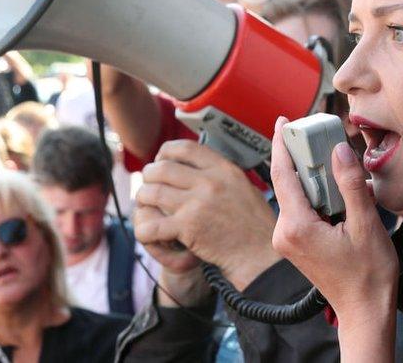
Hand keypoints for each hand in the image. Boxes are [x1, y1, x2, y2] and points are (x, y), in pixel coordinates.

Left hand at [134, 140, 279, 289]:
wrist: (259, 254)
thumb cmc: (256, 225)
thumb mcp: (245, 187)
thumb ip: (223, 175)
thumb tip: (202, 164)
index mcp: (224, 170)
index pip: (186, 148)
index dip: (166, 152)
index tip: (161, 159)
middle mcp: (210, 182)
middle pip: (163, 168)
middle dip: (149, 175)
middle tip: (148, 183)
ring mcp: (197, 204)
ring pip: (152, 192)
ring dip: (142, 198)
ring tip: (144, 204)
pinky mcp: (187, 228)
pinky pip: (152, 225)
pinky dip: (144, 230)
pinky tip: (147, 232)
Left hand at [269, 117, 397, 322]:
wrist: (364, 311)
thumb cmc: (369, 276)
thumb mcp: (366, 225)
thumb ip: (350, 184)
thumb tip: (338, 151)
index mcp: (297, 226)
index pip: (283, 174)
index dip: (282, 144)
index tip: (283, 121)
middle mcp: (285, 233)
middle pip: (287, 182)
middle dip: (301, 157)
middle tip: (317, 134)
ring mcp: (288, 240)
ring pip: (295, 195)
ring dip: (311, 177)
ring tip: (331, 162)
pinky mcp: (296, 244)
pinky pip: (300, 208)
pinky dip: (314, 194)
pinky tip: (333, 189)